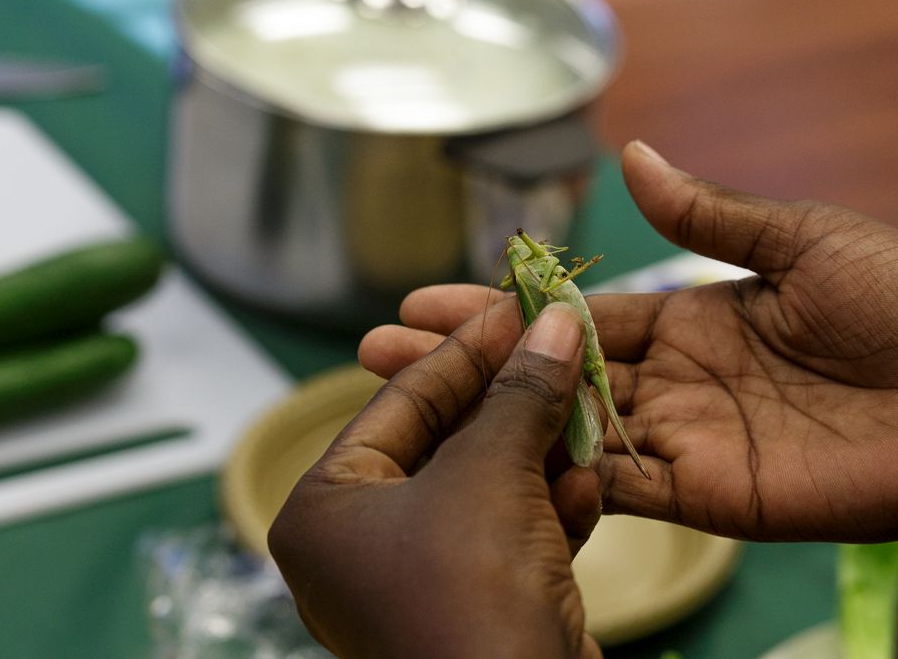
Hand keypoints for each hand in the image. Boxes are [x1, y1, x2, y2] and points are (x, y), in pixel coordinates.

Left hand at [269, 303, 603, 658]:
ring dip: (542, 454)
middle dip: (513, 401)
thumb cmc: (469, 594)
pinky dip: (549, 511)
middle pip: (449, 441)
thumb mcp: (490, 473)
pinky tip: (585, 488)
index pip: (402, 400)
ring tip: (584, 411)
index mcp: (328, 507)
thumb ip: (519, 392)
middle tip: (559, 345)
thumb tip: (552, 318)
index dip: (466, 348)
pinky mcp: (475, 608)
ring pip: (489, 486)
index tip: (518, 305)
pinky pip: (511, 536)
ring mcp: (419, 580)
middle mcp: (362, 542)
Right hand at [360, 141, 897, 542]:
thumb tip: (629, 154)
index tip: (425, 298)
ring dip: (488, 420)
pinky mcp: (708, 497)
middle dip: (465, 363)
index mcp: (689, 318)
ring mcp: (683, 440)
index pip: (569, 317)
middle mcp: (671, 381)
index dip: (498, 309)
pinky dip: (557, 477)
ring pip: (565, 432)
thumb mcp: (799, 242)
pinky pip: (618, 489)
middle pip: (547, 376)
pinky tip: (488, 463)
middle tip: (381, 351)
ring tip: (409, 404)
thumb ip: (707, 213)